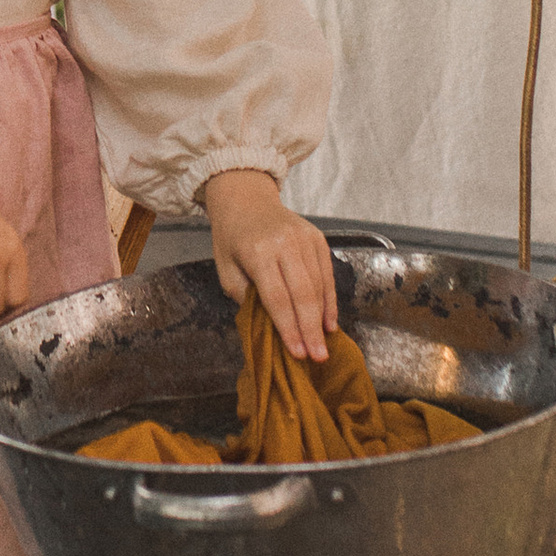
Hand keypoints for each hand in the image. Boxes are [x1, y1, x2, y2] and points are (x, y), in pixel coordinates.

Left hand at [203, 169, 335, 361]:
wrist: (245, 199)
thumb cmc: (232, 238)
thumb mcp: (226, 269)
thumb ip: (245, 297)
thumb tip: (270, 326)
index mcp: (258, 251)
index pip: (277, 298)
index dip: (288, 328)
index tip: (296, 353)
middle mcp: (285, 243)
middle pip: (303, 294)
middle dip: (310, 329)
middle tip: (317, 356)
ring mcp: (305, 238)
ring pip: (319, 285)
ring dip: (322, 318)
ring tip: (323, 345)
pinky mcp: (318, 238)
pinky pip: (327, 274)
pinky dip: (329, 300)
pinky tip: (328, 321)